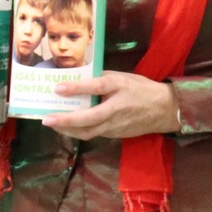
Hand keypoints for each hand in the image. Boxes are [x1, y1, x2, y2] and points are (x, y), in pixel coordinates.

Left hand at [41, 72, 180, 139]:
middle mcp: (116, 108)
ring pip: (89, 131)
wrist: (164, 110)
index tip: (56, 88)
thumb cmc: (142, 89)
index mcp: (119, 87)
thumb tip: (79, 78)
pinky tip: (67, 127)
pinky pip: (94, 134)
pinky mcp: (115, 134)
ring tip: (52, 124)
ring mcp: (116, 124)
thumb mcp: (124, 77)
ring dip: (68, 130)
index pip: (95, 87)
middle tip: (47, 119)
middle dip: (65, 120)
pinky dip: (79, 131)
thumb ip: (103, 78)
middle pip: (88, 118)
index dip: (76, 88)